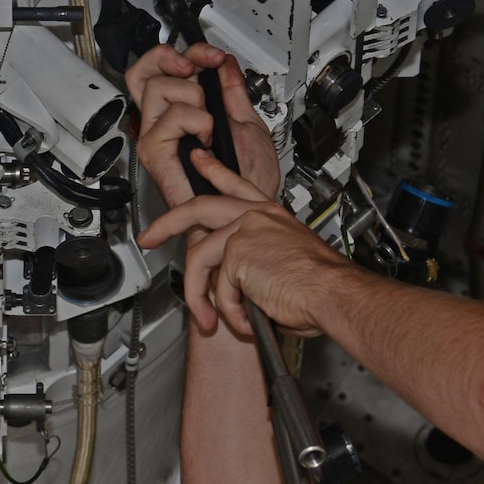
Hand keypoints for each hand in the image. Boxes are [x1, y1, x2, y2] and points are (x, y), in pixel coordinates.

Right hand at [125, 43, 281, 207]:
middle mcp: (164, 123)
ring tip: (208, 123)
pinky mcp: (156, 153)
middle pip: (143, 72)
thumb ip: (233, 92)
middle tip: (195, 68)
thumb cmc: (245, 183)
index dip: (185, 52)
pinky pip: (168, 118)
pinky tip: (205, 139)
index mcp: (183, 113)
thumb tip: (225, 65)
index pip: (163, 69)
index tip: (213, 57)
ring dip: (193, 98)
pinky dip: (195, 121)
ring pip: (157, 88)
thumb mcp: (246, 124)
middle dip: (172, 59)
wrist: (243, 212)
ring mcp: (157, 137)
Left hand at [139, 172, 352, 337]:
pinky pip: (218, 289)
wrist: (334, 293)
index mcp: (271, 215)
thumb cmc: (323, 286)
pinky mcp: (238, 253)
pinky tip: (245, 322)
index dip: (213, 171)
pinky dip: (230, 313)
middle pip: (198, 207)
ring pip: (200, 258)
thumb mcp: (288, 264)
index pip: (236, 184)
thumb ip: (258, 264)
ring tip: (207, 319)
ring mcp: (245, 231)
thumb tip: (239, 285)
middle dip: (167, 223)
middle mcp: (257, 217)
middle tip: (149, 236)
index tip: (198, 160)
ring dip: (199, 296)